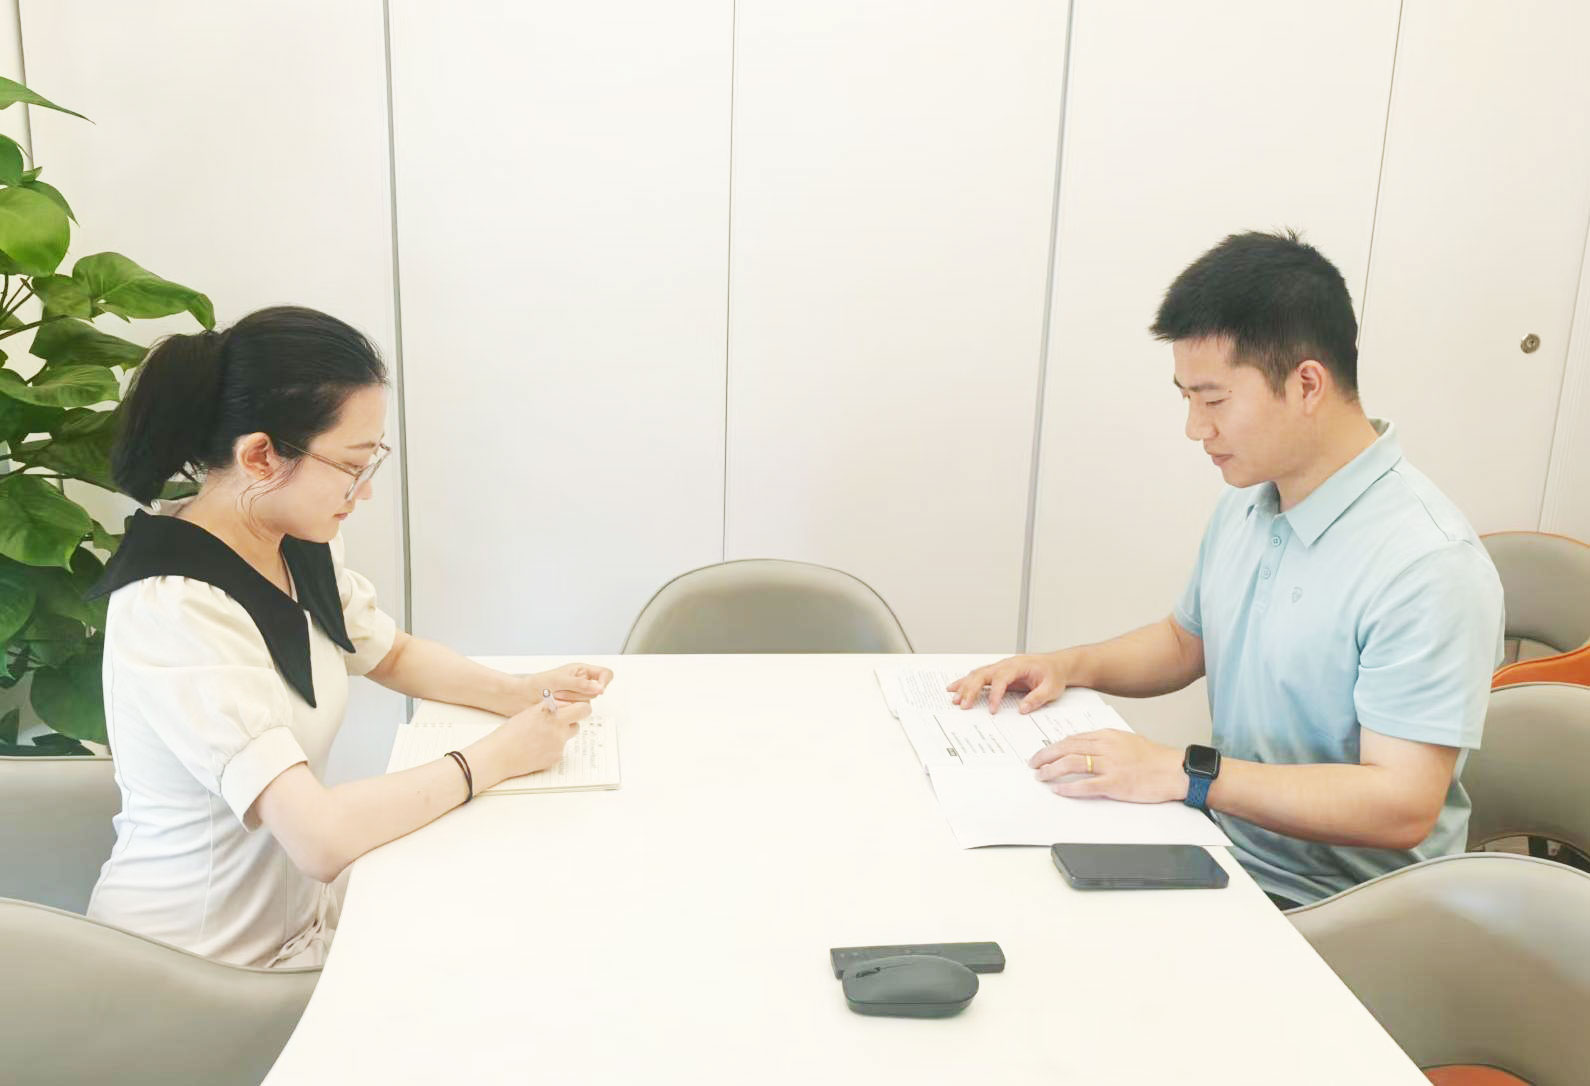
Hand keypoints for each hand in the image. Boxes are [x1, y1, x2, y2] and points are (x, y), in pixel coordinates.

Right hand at [497, 698, 592, 776]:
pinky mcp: (557, 757)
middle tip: (565, 721)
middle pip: (579, 721)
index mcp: (551, 712)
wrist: (500, 755)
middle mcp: (558, 726)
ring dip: (562, 734)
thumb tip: (565, 705)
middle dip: (574, 719)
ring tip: (543, 736)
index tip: (577, 708)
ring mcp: (559, 743)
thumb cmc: (510, 733)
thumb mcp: (530, 712)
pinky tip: (537, 749)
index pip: (582, 707)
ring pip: (569, 735)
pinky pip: (560, 749)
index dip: (580, 707)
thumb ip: (550, 708)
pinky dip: (552, 748)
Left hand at [528, 662, 613, 704]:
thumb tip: (599, 687)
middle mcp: (582, 682)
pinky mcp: (572, 707)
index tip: (598, 689)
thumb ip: (581, 684)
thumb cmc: (538, 683)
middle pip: (597, 691)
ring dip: (573, 701)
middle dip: (581, 693)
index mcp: (581, 670)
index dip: (604, 681)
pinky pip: (579, 711)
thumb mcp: (560, 680)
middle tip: (564, 690)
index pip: (605, 674)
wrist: (523, 697)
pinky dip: (569, 709)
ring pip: (588, 702)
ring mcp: (577, 695)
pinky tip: (558, 705)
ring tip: (558, 697)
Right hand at [947, 654, 1065, 712]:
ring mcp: (1000, 668)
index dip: (995, 694)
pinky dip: (966, 682)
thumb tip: (1022, 709)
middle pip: (983, 674)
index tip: (992, 709)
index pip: (1002, 678)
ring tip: (955, 699)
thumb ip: (1037, 698)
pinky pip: (979, 676)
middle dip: (971, 689)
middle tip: (963, 704)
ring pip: (978, 674)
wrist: (1056, 665)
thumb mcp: (1051, 688)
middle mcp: (1006, 664)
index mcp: (1019, 665)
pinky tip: (955, 688)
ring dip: (965, 686)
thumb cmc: (1053, 674)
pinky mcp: (998, 673)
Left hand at [1030, 730, 1187, 803]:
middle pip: (1067, 748)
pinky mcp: (1115, 784)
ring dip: (1051, 770)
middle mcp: (1106, 748)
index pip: (1073, 739)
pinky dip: (1068, 788)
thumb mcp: (1127, 741)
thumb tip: (1084, 747)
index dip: (1054, 746)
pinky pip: (1085, 785)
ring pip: (1072, 763)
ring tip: (1041, 776)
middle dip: (1046, 755)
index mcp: (1108, 736)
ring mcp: (1110, 765)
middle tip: (1033, 763)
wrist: (1175, 770)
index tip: (1043, 752)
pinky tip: (1058, 790)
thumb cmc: (1154, 758)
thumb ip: (1106, 743)